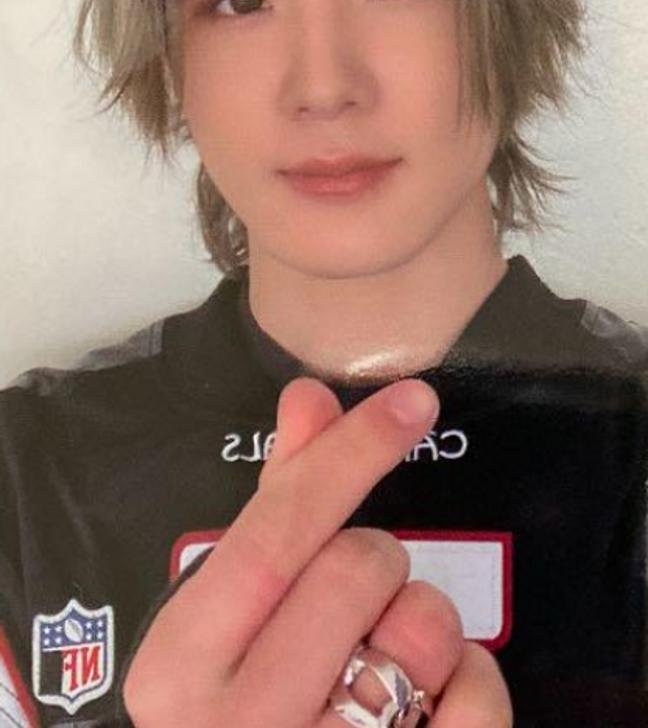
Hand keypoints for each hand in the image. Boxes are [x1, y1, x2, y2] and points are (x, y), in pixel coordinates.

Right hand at [123, 376, 512, 726]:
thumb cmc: (239, 704)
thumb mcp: (232, 614)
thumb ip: (273, 504)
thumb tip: (308, 396)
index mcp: (181, 663)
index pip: (275, 534)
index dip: (348, 456)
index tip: (412, 401)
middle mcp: (238, 725)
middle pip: (356, 567)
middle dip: (378, 559)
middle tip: (358, 600)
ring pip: (420, 629)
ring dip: (424, 619)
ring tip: (385, 652)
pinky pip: (476, 701)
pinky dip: (473, 676)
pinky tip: (432, 695)